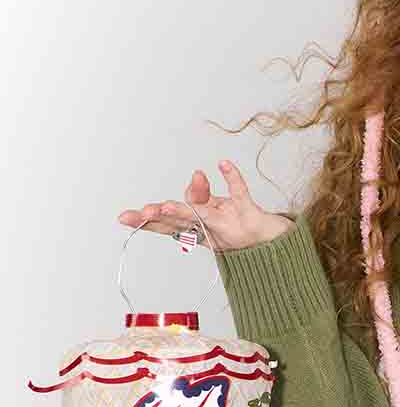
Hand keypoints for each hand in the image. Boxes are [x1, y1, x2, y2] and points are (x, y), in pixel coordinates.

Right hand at [116, 160, 293, 251]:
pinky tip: (224, 163)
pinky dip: (232, 177)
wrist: (267, 242)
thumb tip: (196, 172)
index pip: (166, 224)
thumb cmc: (235, 227)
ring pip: (201, 212)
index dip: (145, 221)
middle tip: (146, 212)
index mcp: (195, 228)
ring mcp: (228, 221)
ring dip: (184, 208)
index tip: (124, 218)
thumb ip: (199, 193)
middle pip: (180, 220)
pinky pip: (239, 192)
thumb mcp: (211, 208)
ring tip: (166, 205)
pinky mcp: (248, 213)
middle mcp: (208, 227)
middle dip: (161, 215)